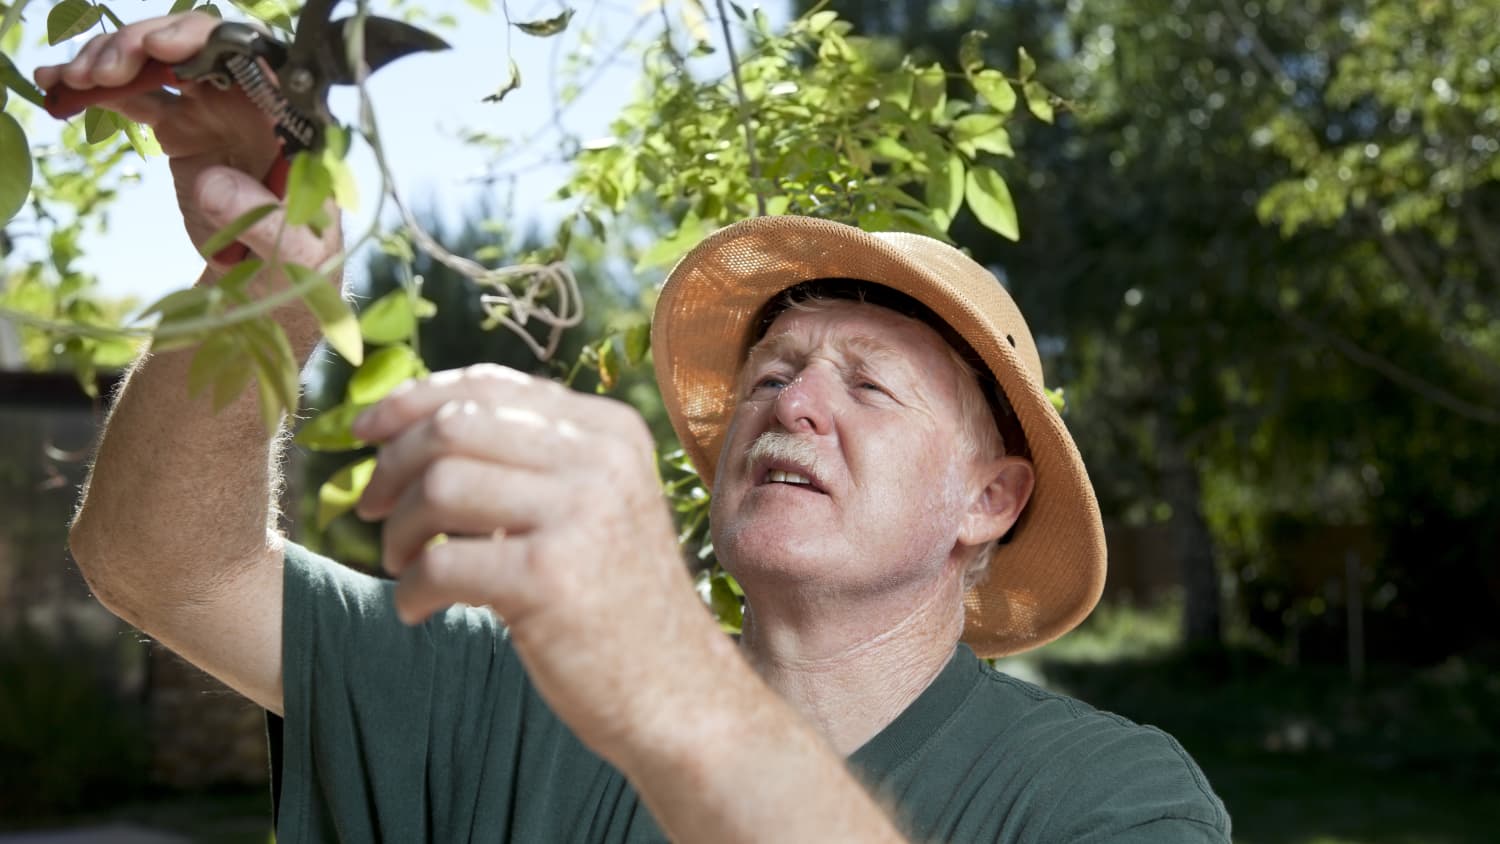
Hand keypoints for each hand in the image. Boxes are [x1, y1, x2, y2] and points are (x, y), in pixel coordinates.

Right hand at [34, 13, 336, 271]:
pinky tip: (61, 84)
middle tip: (108, 69)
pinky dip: (99, 89)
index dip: (210, 40)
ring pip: (163, 63)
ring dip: (114, 59)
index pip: (259, 57)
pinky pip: (137, 96)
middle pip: (201, 46)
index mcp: (292, 116)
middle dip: (149, 44)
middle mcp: (253, 100)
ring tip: (76, 80)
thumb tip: (213, 186)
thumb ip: (258, 216)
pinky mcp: (182, 127)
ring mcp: (215, 109)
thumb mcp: (291, 247)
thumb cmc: (295, 256)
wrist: (267, 274)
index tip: (164, 50)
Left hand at [352, 364, 726, 759]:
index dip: (411, 402)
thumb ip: (530, 457)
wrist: (676, 691)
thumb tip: (411, 424)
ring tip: (403, 565)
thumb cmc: (616, 601)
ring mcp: (580, 515)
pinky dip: (411, 588)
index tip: (365, 431)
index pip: (489, 384)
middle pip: (453, 426)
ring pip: (439, 485)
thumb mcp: (594, 504)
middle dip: (392, 466)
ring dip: (398, 529)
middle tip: (370, 509)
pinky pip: (439, 561)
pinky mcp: (549, 577)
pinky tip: (421, 609)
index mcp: (610, 430)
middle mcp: (601, 460)